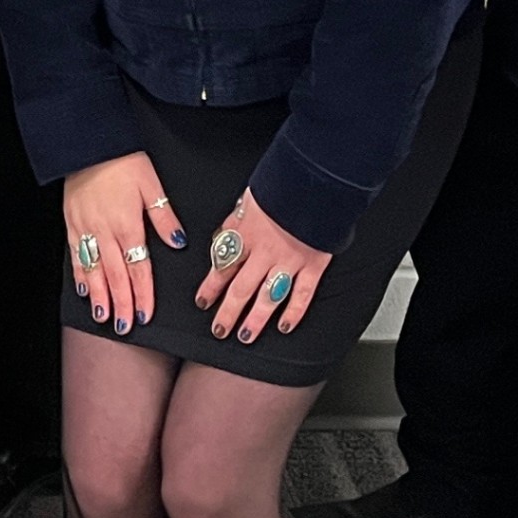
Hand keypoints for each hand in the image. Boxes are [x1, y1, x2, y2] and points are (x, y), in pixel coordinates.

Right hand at [61, 155, 184, 334]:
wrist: (89, 144)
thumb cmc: (123, 161)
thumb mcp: (151, 185)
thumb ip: (164, 217)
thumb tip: (179, 242)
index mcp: (128, 224)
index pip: (138, 268)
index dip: (143, 294)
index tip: (146, 314)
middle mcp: (105, 232)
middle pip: (115, 275)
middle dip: (121, 304)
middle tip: (125, 327)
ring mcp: (85, 229)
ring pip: (93, 270)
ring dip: (100, 296)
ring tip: (104, 316)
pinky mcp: (71, 223)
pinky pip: (75, 255)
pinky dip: (80, 275)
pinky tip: (85, 289)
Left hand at [196, 188, 330, 342]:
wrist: (315, 181)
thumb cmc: (282, 184)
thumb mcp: (248, 197)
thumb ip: (235, 220)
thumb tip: (222, 236)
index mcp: (247, 233)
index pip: (223, 266)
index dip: (211, 286)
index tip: (202, 301)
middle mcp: (264, 252)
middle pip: (241, 288)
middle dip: (228, 312)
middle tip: (219, 329)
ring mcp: (289, 261)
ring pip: (267, 298)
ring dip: (254, 320)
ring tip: (245, 336)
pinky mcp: (313, 265)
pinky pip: (302, 295)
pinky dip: (294, 313)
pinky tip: (284, 326)